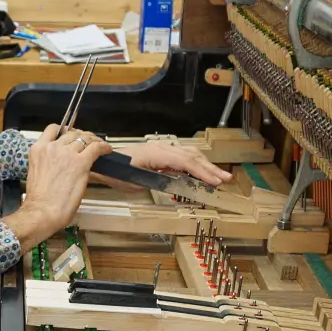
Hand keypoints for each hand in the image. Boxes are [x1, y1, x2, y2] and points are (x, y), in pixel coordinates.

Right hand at [4, 125, 113, 251]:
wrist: (42, 211)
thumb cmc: (39, 200)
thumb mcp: (38, 172)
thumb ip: (48, 162)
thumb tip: (61, 162)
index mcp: (38, 149)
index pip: (53, 129)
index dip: (65, 131)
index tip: (71, 136)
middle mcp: (52, 147)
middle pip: (72, 133)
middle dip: (82, 136)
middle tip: (89, 142)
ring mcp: (67, 153)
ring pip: (85, 138)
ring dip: (94, 140)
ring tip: (100, 145)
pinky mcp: (81, 162)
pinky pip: (96, 148)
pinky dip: (103, 147)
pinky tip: (107, 150)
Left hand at [97, 142, 232, 189]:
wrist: (105, 162)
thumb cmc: (118, 173)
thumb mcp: (138, 181)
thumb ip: (160, 180)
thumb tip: (180, 182)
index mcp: (158, 154)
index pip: (186, 163)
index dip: (203, 173)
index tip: (216, 182)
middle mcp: (163, 148)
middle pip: (192, 157)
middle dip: (210, 169)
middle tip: (226, 179)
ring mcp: (163, 148)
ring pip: (190, 155)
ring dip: (205, 166)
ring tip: (219, 177)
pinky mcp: (162, 152)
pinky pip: (183, 156)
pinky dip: (196, 164)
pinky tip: (202, 172)